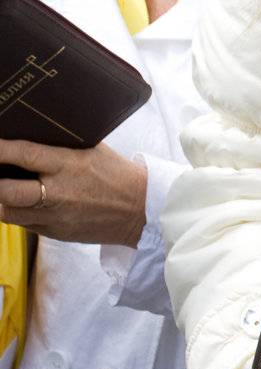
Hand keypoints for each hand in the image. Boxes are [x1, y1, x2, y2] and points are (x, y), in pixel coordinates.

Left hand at [0, 140, 146, 246]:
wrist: (140, 210)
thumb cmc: (117, 175)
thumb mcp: (92, 150)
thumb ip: (61, 146)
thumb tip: (32, 135)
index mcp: (69, 165)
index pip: (25, 155)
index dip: (1, 150)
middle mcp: (58, 192)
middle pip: (7, 192)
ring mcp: (55, 216)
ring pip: (8, 213)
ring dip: (1, 201)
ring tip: (3, 190)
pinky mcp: (56, 233)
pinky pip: (24, 225)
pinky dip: (18, 213)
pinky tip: (22, 203)